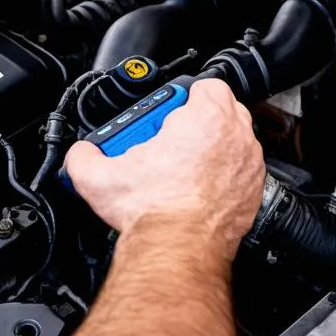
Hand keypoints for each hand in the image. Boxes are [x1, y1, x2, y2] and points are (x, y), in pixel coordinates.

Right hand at [64, 80, 264, 261]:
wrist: (178, 250)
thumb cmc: (154, 210)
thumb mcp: (99, 175)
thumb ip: (84, 155)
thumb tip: (82, 154)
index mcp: (206, 118)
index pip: (206, 85)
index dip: (182, 97)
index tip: (163, 116)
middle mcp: (235, 138)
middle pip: (224, 108)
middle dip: (198, 118)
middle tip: (170, 138)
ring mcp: (248, 166)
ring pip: (235, 138)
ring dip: (213, 144)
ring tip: (182, 164)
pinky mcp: (253, 192)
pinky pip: (241, 170)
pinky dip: (224, 173)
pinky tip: (196, 187)